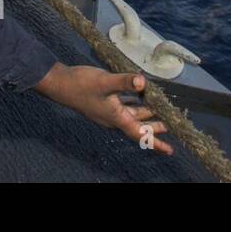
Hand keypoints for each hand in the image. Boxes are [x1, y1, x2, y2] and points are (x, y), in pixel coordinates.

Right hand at [34, 63, 172, 154]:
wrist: (59, 83)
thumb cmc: (81, 85)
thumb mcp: (105, 82)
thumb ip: (124, 82)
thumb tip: (143, 81)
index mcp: (117, 118)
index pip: (140, 134)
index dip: (156, 142)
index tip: (170, 150)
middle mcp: (114, 118)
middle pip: (139, 125)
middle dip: (154, 127)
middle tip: (170, 126)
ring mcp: (108, 111)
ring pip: (132, 114)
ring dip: (146, 113)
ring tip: (160, 110)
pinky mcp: (103, 102)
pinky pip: (124, 105)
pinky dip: (134, 102)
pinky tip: (139, 94)